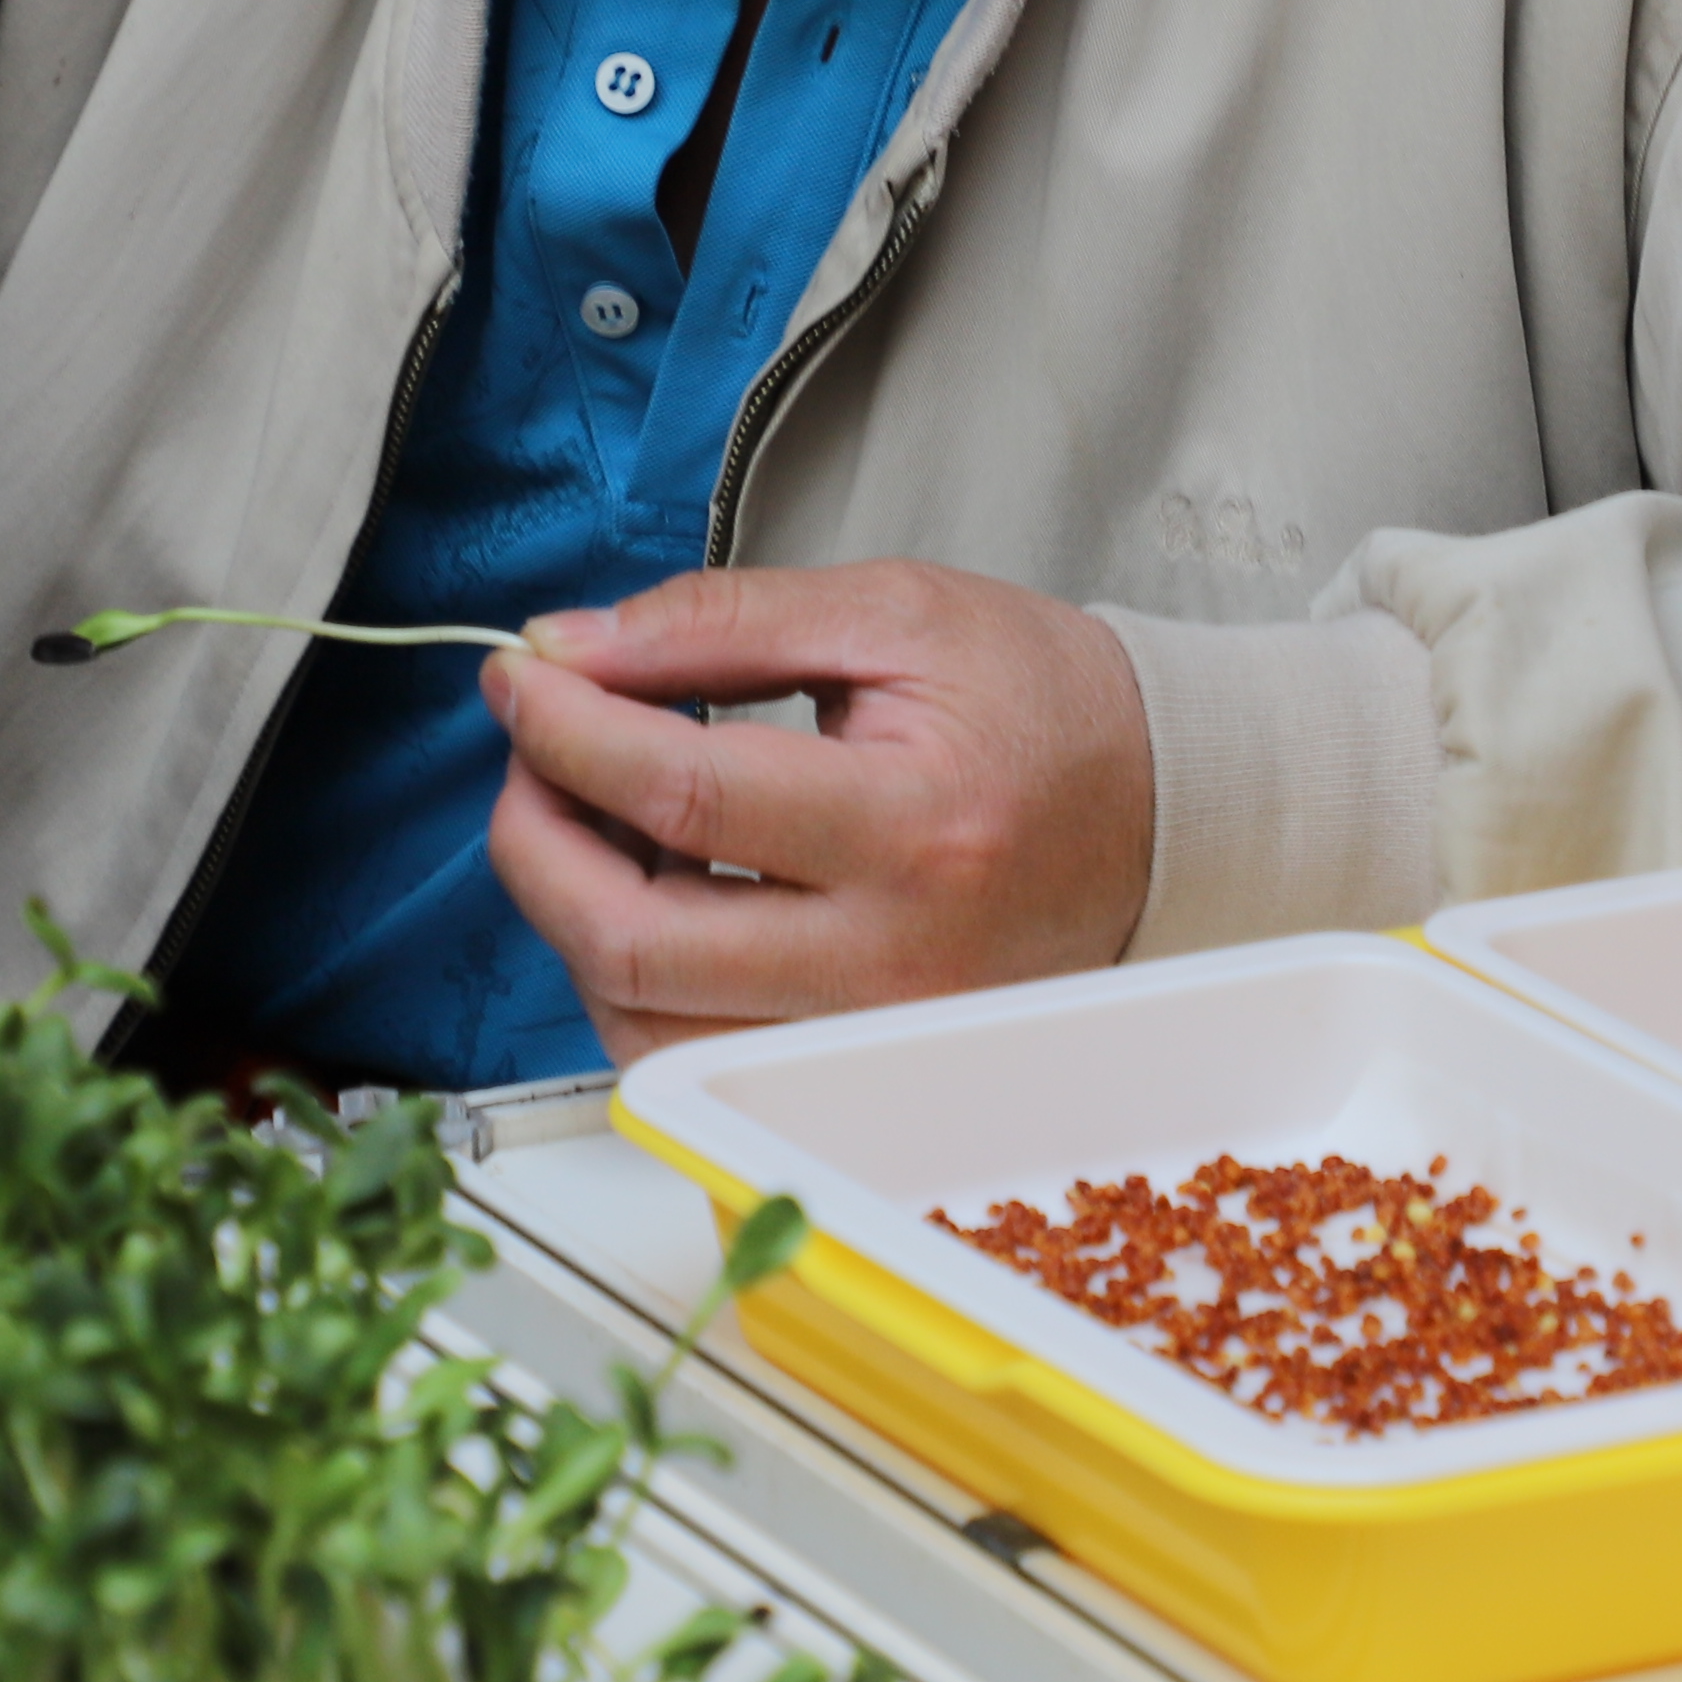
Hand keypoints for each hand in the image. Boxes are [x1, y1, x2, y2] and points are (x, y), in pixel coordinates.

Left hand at [478, 561, 1157, 1062]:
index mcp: (910, 826)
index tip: (519, 677)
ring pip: (640, 1020)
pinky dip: (627, 976)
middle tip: (530, 750)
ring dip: (567, 911)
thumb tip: (569, 652)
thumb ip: (718, 621)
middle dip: (533, 832)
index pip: (682, 798)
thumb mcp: (892, 612)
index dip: (565, 730)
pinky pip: (687, 1058)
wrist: (1162, 807)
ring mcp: (868, 1032)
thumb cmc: (1042, 704)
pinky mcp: (855, 1069)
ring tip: (582, 812)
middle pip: (633, 936)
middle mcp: (889, 957)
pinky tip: (641, 888)